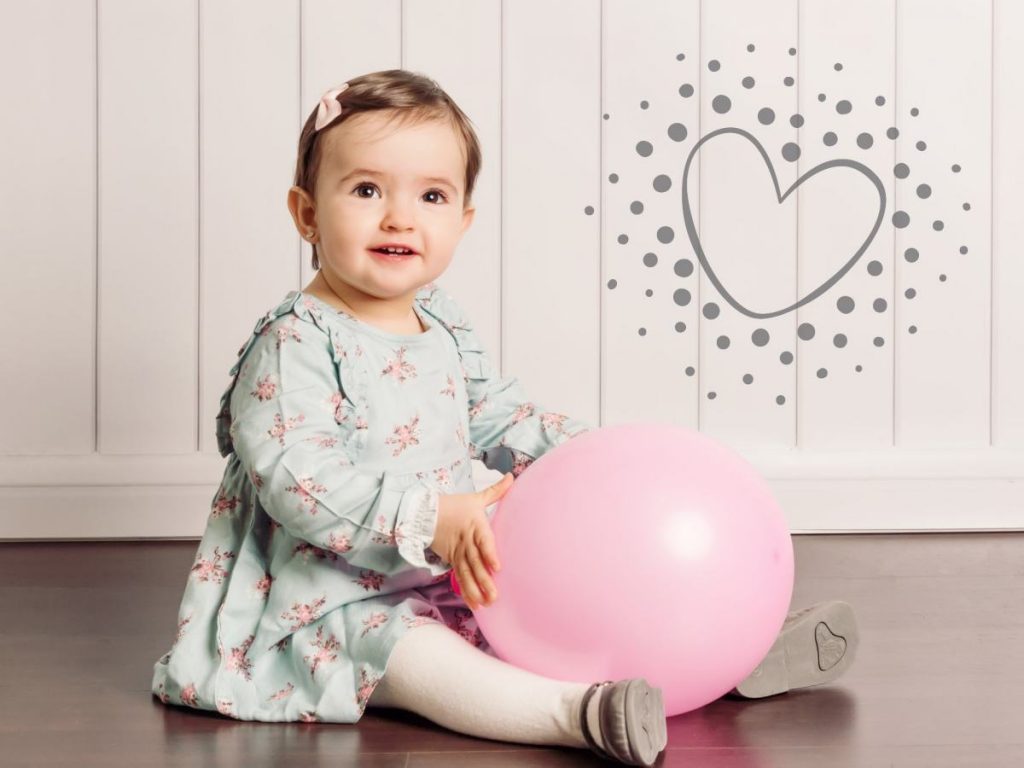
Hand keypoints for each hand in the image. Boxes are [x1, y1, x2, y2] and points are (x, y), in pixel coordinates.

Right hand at [429, 472, 512, 610]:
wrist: (426, 514)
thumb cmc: (455, 506)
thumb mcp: (475, 498)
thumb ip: (496, 491)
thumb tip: (512, 476)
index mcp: (475, 526)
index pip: (483, 541)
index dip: (489, 554)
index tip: (497, 566)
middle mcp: (466, 542)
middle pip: (476, 563)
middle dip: (485, 580)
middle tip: (495, 595)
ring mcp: (458, 553)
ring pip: (467, 574)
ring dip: (476, 590)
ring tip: (485, 604)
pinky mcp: (452, 560)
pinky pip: (459, 577)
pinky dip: (466, 590)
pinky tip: (474, 603)